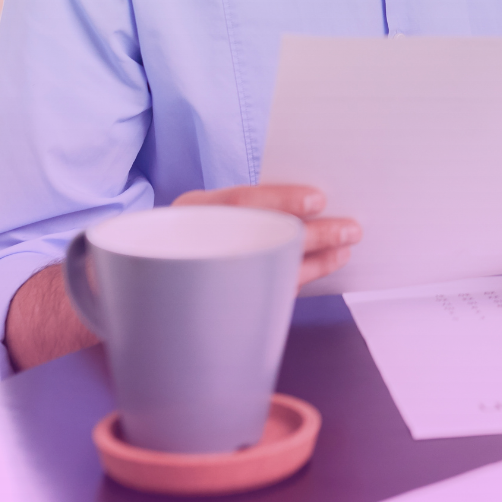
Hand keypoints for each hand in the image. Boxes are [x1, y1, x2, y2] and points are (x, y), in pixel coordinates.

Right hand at [173, 183, 359, 286]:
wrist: (151, 269)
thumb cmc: (191, 229)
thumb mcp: (207, 208)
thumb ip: (246, 204)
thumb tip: (309, 199)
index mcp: (193, 210)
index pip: (239, 201)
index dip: (282, 199)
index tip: (318, 200)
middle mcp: (197, 242)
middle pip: (260, 240)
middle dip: (311, 236)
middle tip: (350, 230)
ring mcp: (205, 276)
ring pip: (267, 272)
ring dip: (314, 262)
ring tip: (345, 250)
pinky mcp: (220, 302)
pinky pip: (266, 291)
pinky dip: (300, 277)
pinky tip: (324, 265)